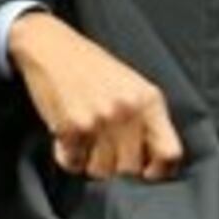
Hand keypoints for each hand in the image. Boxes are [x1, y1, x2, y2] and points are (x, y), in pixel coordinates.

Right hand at [12, 12, 182, 182]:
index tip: (146, 170)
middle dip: (117, 165)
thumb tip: (154, 163)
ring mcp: (99, 119)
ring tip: (85, 140)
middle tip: (105, 149)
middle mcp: (127, 110)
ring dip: (90, 162)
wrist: (49, 46)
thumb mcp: (132, 86)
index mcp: (148, 100)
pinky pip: (74, 163)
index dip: (158, 170)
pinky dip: (68, 156)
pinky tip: (68, 137)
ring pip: (101, 171)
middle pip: (131, 169)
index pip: (169, 153)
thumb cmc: (91, 67)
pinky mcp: (71, 127)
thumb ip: (147, 120)